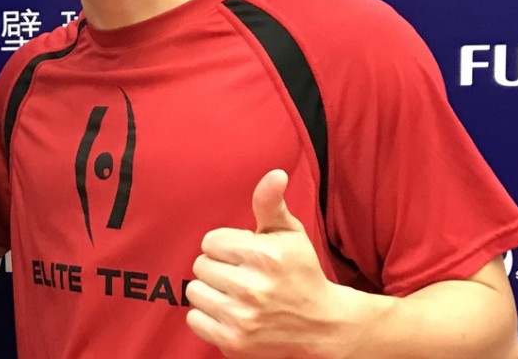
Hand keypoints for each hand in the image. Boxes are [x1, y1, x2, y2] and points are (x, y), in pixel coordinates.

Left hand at [185, 169, 349, 358]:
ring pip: (194, 291)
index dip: (225, 246)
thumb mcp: (290, 234)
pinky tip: (229, 312)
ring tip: (233, 293)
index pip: (210, 241)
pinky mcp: (234, 343)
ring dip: (210, 291)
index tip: (242, 254)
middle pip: (200, 265)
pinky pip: (195, 319)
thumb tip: (274, 174)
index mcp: (264, 256)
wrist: (323, 326)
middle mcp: (252, 288)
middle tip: (240, 275)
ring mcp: (242, 318)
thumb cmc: (301, 273)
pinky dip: (207, 316)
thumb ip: (271, 203)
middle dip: (218, 267)